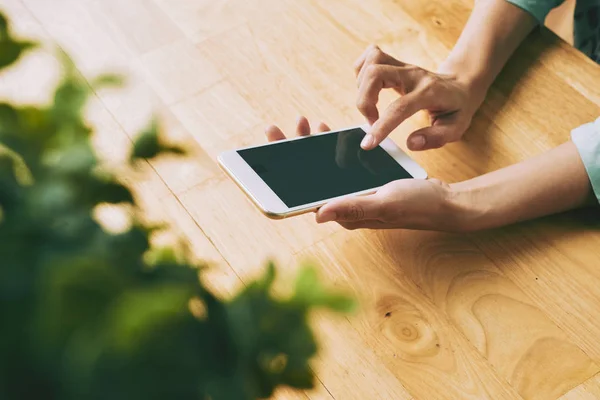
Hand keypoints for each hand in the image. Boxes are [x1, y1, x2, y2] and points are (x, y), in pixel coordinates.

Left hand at [265, 117, 468, 231]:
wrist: (446, 202)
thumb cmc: (418, 205)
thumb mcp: (385, 204)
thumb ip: (353, 207)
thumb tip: (318, 213)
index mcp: (344, 213)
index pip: (303, 193)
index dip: (283, 170)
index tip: (271, 147)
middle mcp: (343, 205)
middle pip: (307, 178)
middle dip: (289, 152)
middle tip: (274, 130)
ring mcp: (353, 194)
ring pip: (322, 168)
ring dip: (310, 147)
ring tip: (303, 124)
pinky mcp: (363, 184)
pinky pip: (339, 165)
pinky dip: (331, 148)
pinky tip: (327, 133)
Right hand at [354, 45, 483, 150]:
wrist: (461, 84)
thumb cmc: (456, 108)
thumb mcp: (456, 128)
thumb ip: (435, 137)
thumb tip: (412, 143)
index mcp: (429, 92)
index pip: (399, 107)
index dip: (381, 126)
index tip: (368, 143)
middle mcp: (413, 74)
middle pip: (376, 73)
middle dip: (364, 101)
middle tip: (371, 120)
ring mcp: (403, 65)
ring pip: (371, 62)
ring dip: (361, 88)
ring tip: (371, 107)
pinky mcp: (394, 62)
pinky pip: (369, 57)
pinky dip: (361, 73)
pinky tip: (367, 89)